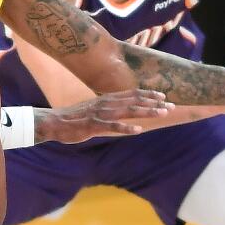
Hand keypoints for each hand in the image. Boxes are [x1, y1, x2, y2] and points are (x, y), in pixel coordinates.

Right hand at [34, 89, 173, 143]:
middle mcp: (106, 103)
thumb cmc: (74, 118)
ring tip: (162, 113)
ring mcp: (100, 114)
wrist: (54, 123)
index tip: (163, 96)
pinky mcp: (93, 126)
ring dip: (147, 112)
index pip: (131, 94)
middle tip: (171, 105)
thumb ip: (108, 110)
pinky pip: (112, 127)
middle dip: (154, 103)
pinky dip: (126, 128)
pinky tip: (138, 130)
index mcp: (106, 99)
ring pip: (128, 111)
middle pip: (134, 100)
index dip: (148, 94)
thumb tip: (122, 112)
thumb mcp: (94, 110)